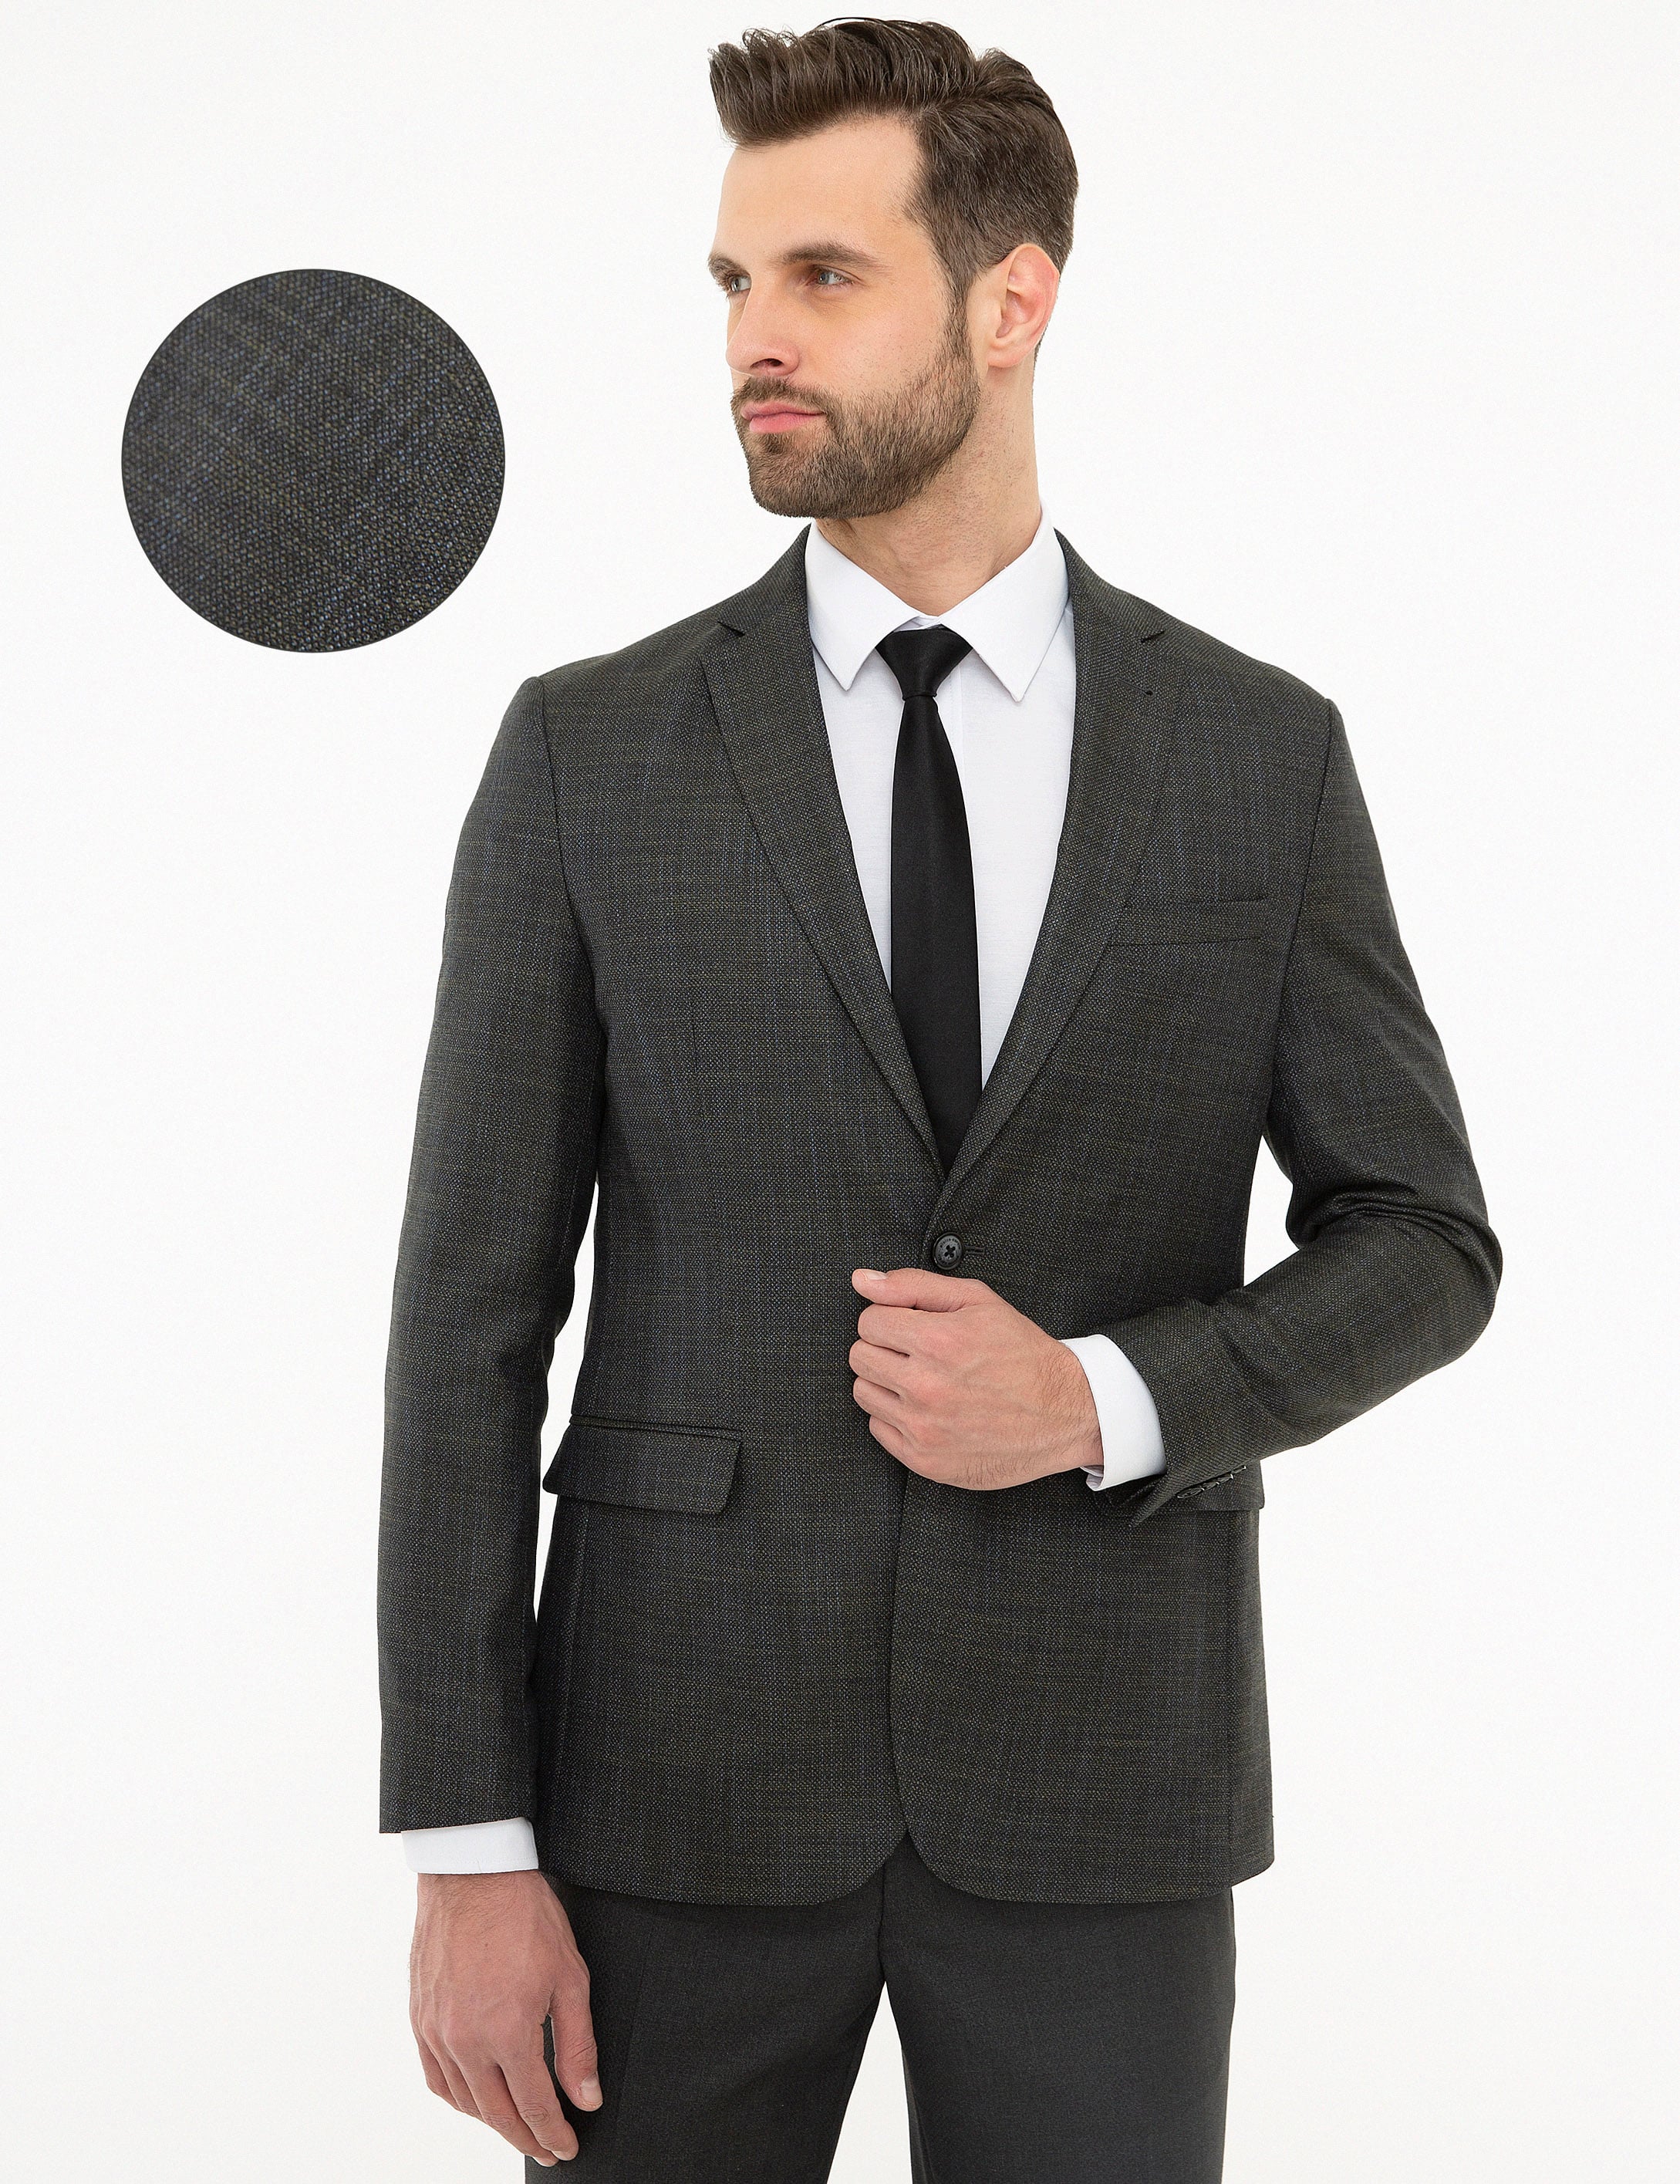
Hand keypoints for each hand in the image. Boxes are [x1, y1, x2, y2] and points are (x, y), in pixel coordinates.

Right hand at [409, 1869, 600, 2166]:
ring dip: (493, 2122)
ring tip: (518, 2127)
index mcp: (507, 2032)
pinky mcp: (419, 2018)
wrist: (473, 1873)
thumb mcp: (569, 1977)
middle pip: (497, 2114)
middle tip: (548, 2149)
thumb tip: (586, 2097)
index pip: (534, 2105)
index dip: (554, 2133)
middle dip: (527, 2138)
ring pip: (464, 2101)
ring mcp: (436, 2031)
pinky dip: (458, 2098)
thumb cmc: (526, 1916)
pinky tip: (476, 2099)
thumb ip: (577, 2045)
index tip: (568, 2147)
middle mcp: (466, 2040)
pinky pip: (435, 2077)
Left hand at [849, 1266, 1101, 1488]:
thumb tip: (861, 1280)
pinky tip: (929, 1408)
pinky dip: (896, 1416)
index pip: (868, 1321)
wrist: (1065, 1413)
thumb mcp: (977, 1301)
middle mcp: (926, 1387)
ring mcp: (923, 1428)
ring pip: (863, 1392)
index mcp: (938, 1342)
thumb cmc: (1021, 1352)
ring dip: (886, 1382)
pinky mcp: (924, 1459)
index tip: (912, 1326)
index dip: (889, 1318)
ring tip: (925, 1379)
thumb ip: (913, 1285)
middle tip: (920, 1352)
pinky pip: (877, 1428)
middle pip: (860, 1356)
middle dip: (885, 1347)